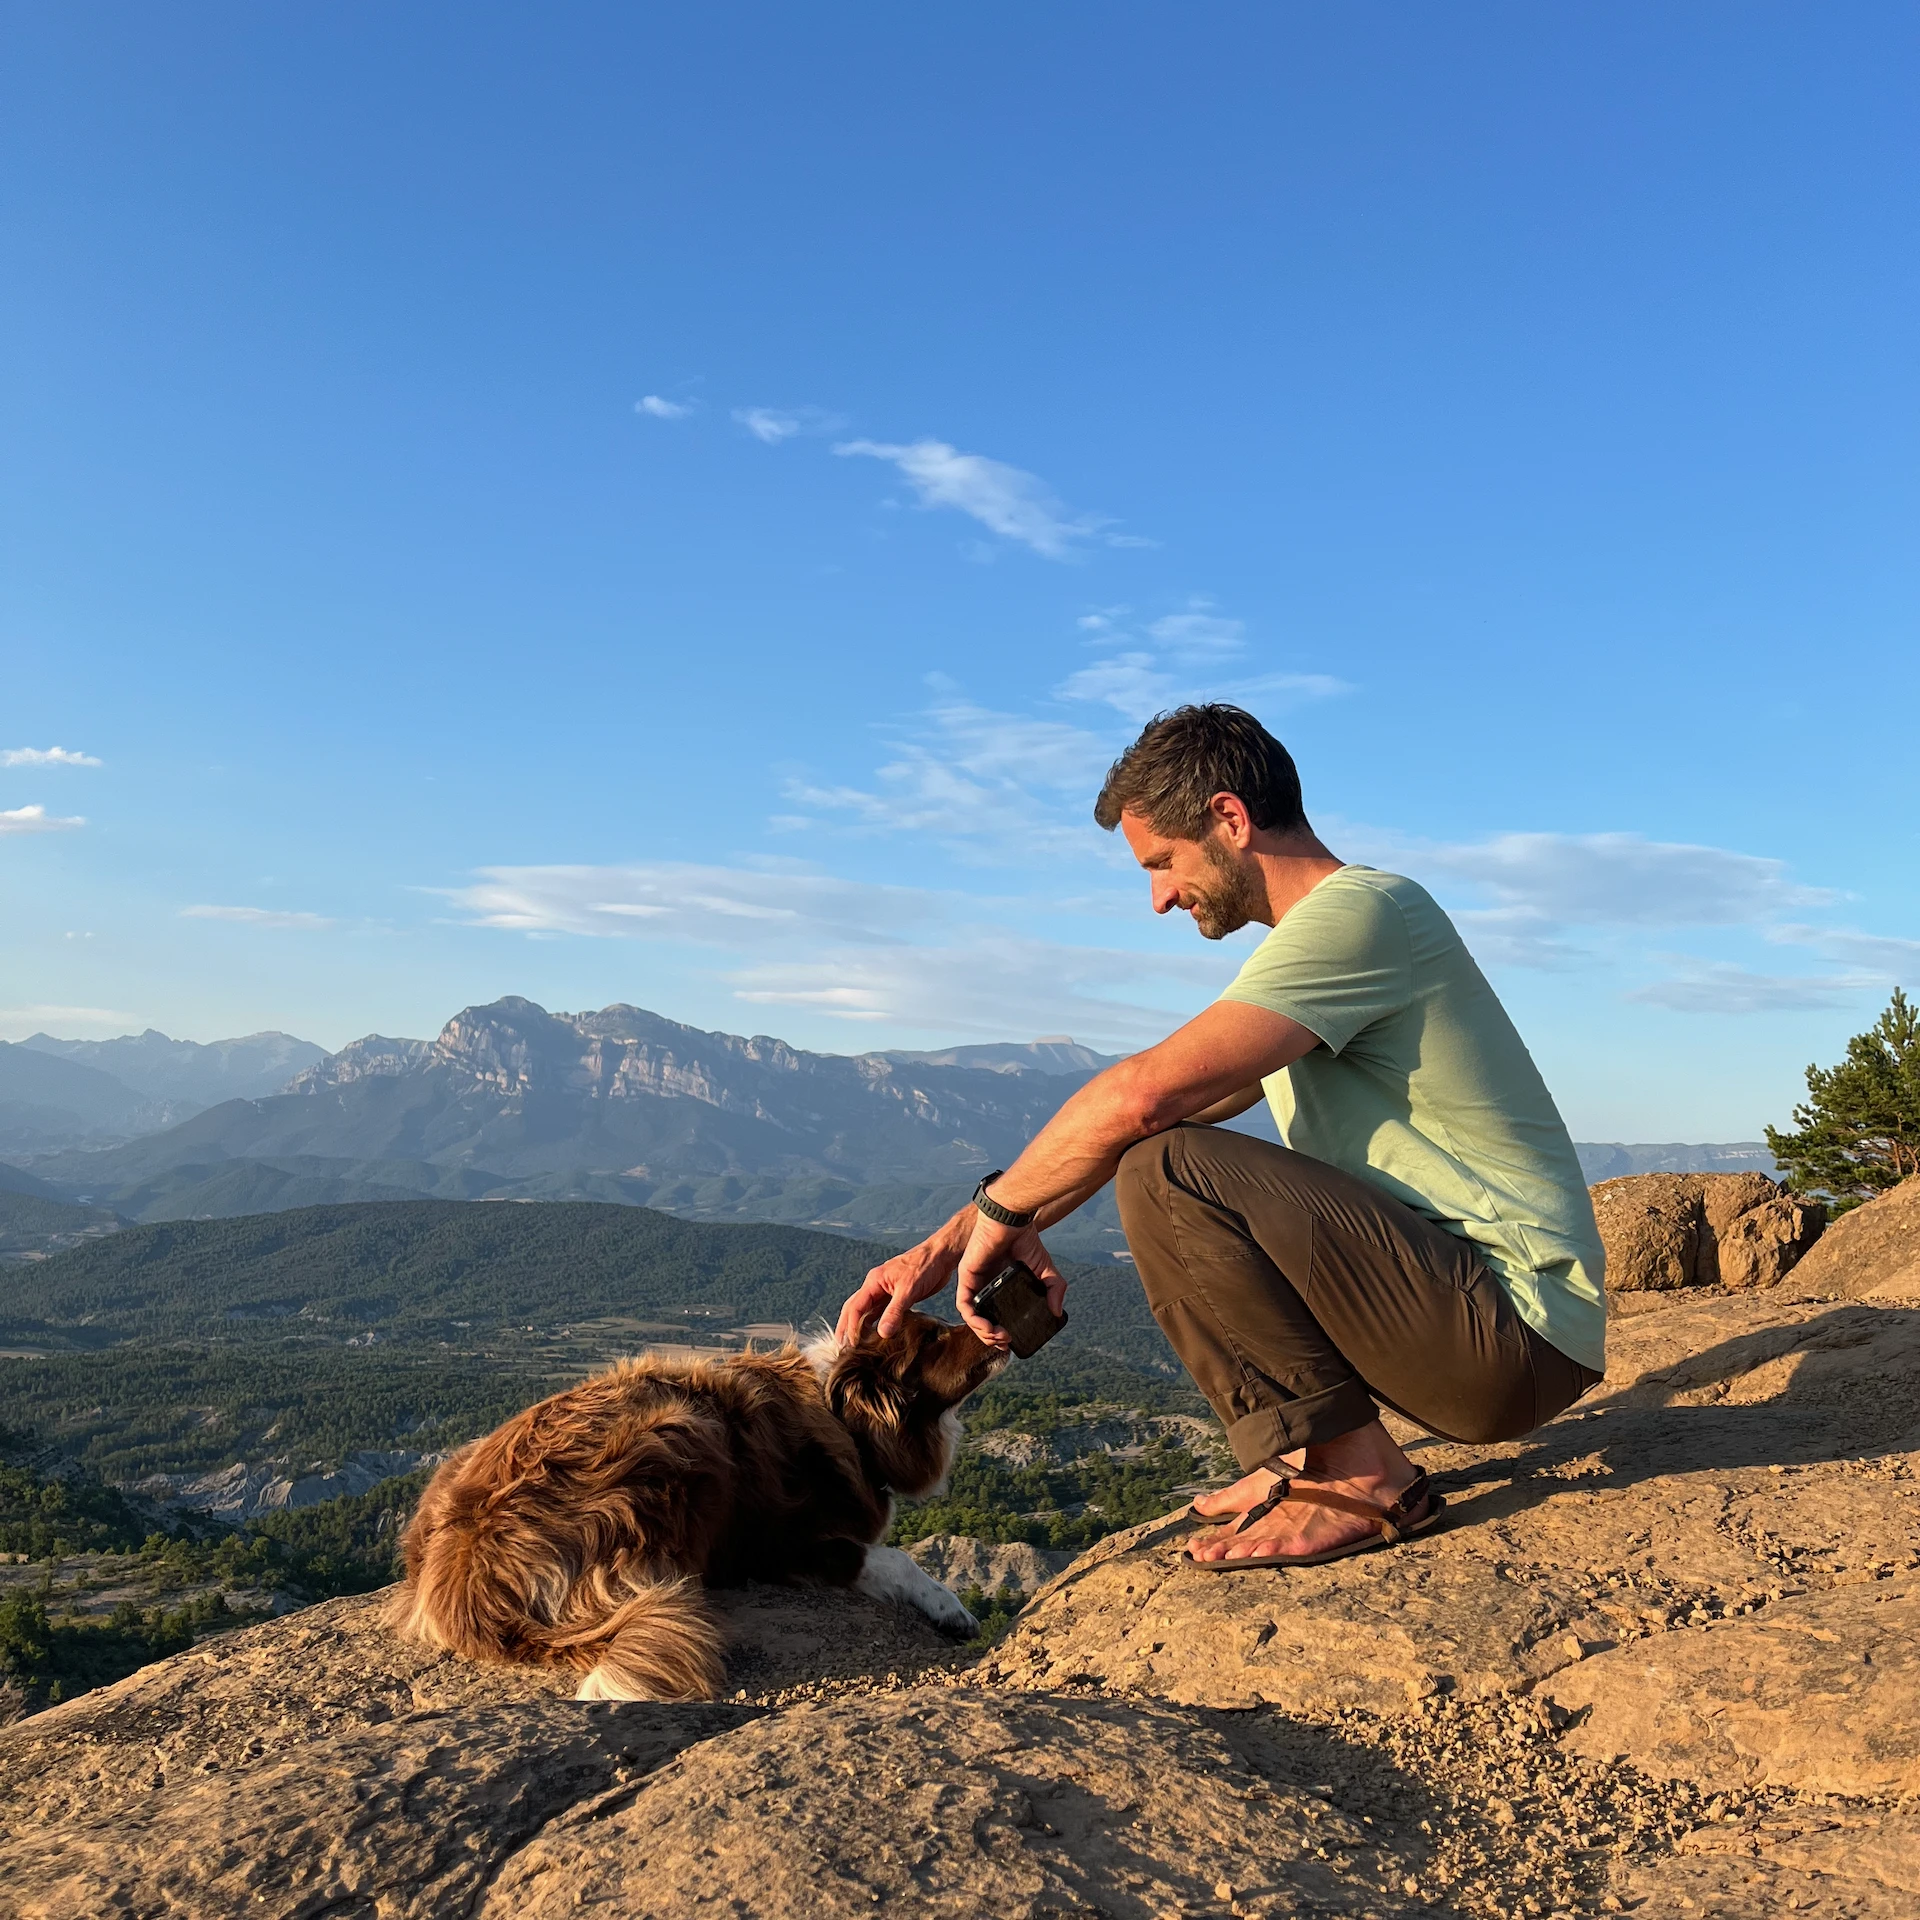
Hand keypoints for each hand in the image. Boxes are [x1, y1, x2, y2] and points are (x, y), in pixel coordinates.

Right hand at [835, 1213, 969, 1344]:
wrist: (942, 1255)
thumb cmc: (925, 1265)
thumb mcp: (908, 1290)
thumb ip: (894, 1311)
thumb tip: (882, 1333)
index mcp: (874, 1282)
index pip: (855, 1307)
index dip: (850, 1327)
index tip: (850, 1345)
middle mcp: (876, 1287)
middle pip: (855, 1309)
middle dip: (847, 1327)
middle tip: (842, 1347)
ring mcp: (886, 1292)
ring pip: (868, 1311)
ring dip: (861, 1327)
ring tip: (856, 1345)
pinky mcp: (898, 1296)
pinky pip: (882, 1312)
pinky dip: (877, 1323)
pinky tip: (876, 1335)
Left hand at [954, 1216, 1066, 1348]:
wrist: (1012, 1220)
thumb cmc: (1026, 1239)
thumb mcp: (1046, 1269)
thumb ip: (1053, 1289)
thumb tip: (1056, 1312)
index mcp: (999, 1286)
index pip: (995, 1315)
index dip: (999, 1333)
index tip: (1011, 1342)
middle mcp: (985, 1286)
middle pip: (981, 1320)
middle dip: (991, 1338)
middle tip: (1006, 1343)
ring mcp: (974, 1282)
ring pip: (971, 1317)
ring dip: (983, 1333)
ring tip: (1000, 1338)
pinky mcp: (966, 1277)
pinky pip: (964, 1305)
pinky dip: (974, 1320)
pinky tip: (987, 1328)